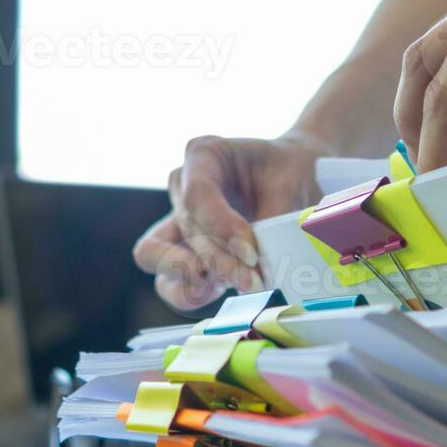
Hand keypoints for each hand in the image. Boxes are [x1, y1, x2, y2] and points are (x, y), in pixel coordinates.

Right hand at [133, 133, 326, 309]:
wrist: (291, 177)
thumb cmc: (287, 173)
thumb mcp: (289, 187)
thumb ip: (274, 224)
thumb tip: (264, 265)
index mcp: (203, 153)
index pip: (198, 194)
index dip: (220, 228)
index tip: (250, 254)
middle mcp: (182, 184)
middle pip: (185, 227)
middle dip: (217, 259)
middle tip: (251, 280)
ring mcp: (175, 217)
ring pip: (155, 253)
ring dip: (191, 277)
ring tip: (232, 286)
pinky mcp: (180, 250)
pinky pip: (166, 277)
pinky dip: (189, 290)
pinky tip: (221, 293)